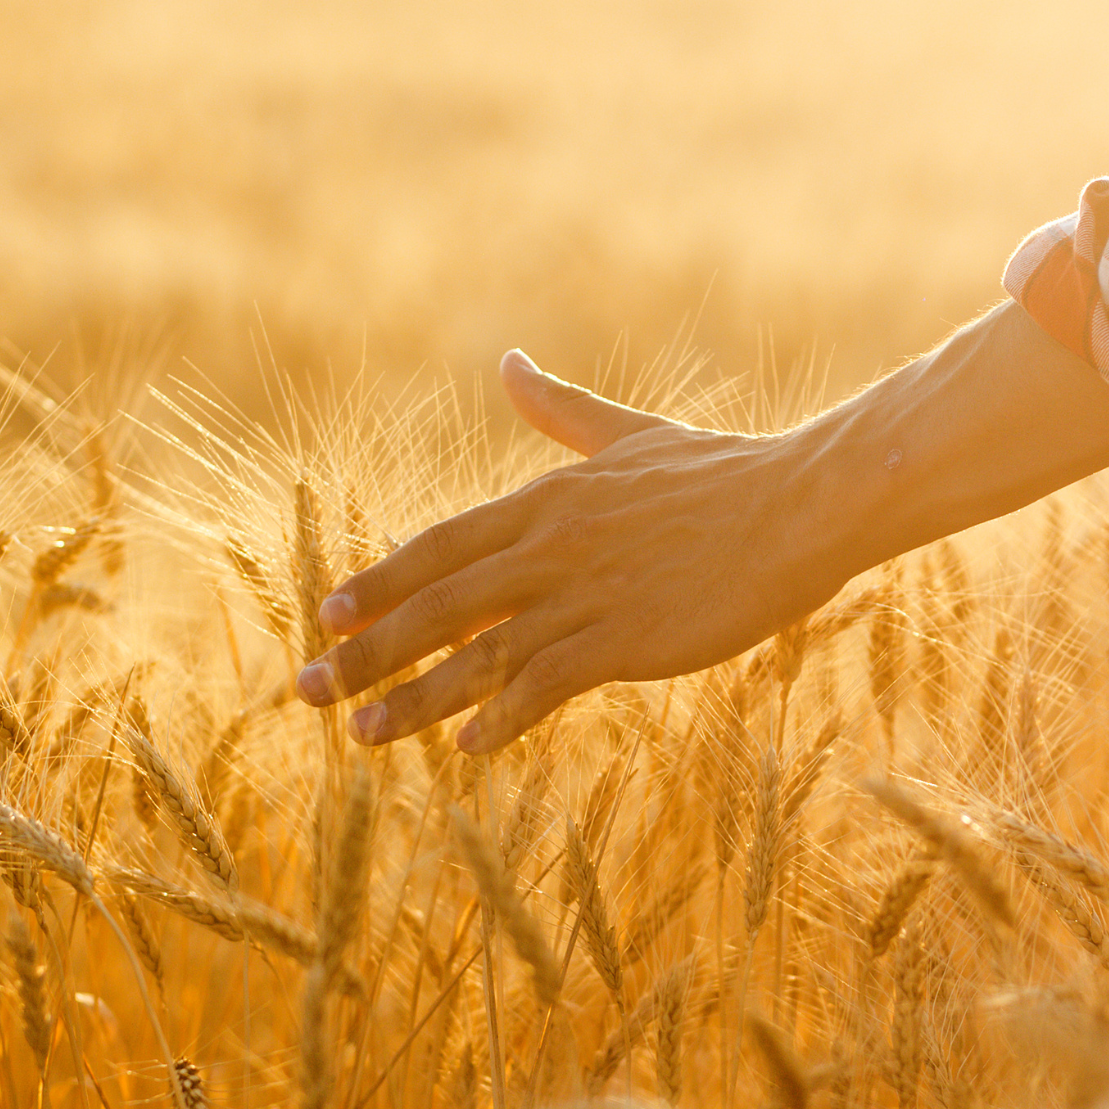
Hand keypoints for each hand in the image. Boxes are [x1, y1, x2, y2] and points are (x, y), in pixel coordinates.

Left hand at [296, 304, 1108, 753]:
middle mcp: (551, 545)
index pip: (439, 546)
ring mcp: (587, 593)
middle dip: (364, 651)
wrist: (803, 501)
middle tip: (306, 690)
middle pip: (436, 603)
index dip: (378, 583)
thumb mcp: (629, 435)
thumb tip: (507, 362)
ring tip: (360, 737)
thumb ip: (561, 410)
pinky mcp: (629, 637)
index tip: (326, 615)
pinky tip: (466, 746)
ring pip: (477, 652)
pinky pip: (548, 681)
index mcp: (547, 500)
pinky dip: (503, 712)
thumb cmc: (724, 472)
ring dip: (411, 698)